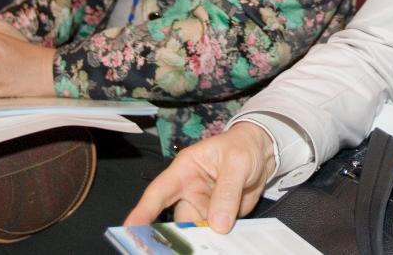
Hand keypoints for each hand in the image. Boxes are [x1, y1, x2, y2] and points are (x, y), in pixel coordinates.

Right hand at [125, 122, 276, 232]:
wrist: (262, 153)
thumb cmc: (242, 148)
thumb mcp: (237, 163)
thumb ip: (227, 191)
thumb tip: (218, 224)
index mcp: (185, 170)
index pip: (159, 192)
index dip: (143, 210)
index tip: (131, 228)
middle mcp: (189, 191)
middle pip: (176, 219)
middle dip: (177, 235)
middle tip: (183, 248)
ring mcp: (203, 207)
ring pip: (195, 231)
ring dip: (202, 240)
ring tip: (209, 246)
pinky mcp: (217, 218)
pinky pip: (214, 234)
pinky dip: (218, 242)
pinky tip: (221, 246)